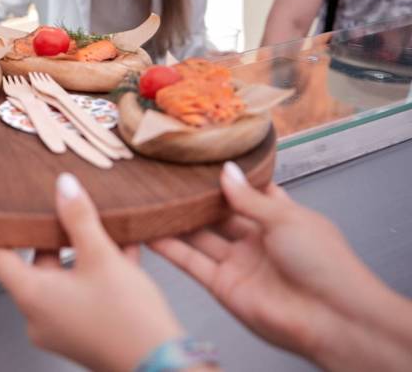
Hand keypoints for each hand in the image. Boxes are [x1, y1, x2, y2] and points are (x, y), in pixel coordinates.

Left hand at [0, 173, 183, 371]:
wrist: (165, 368)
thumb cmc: (128, 318)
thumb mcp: (102, 256)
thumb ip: (79, 217)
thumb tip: (63, 185)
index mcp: (31, 296)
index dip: (4, 229)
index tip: (12, 208)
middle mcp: (39, 315)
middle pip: (36, 264)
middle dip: (56, 236)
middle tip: (67, 208)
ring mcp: (61, 327)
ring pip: (65, 277)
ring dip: (82, 252)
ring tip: (101, 225)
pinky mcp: (85, 333)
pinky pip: (82, 294)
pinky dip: (96, 273)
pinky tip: (123, 250)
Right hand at [150, 162, 390, 363]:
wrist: (330, 318)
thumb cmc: (323, 263)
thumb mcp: (285, 217)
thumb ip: (248, 197)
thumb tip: (225, 171)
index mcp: (280, 219)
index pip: (249, 193)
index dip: (228, 178)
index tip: (201, 160)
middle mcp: (256, 241)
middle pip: (218, 214)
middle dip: (195, 198)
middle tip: (167, 177)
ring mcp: (238, 264)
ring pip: (199, 236)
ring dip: (176, 220)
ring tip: (149, 198)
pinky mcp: (222, 285)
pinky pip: (190, 262)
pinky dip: (169, 247)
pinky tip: (148, 231)